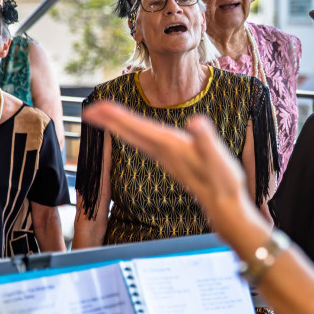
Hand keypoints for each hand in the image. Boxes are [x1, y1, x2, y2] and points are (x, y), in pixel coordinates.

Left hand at [81, 101, 261, 245]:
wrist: (224, 207)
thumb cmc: (223, 182)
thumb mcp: (218, 158)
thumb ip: (206, 140)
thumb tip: (196, 122)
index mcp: (170, 146)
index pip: (138, 128)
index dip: (117, 116)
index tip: (97, 107)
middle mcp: (163, 152)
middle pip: (130, 134)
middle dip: (110, 121)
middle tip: (88, 110)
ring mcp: (166, 158)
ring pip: (136, 139)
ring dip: (119, 127)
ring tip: (105, 116)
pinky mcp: (172, 162)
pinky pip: (145, 144)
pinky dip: (134, 135)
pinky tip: (133, 133)